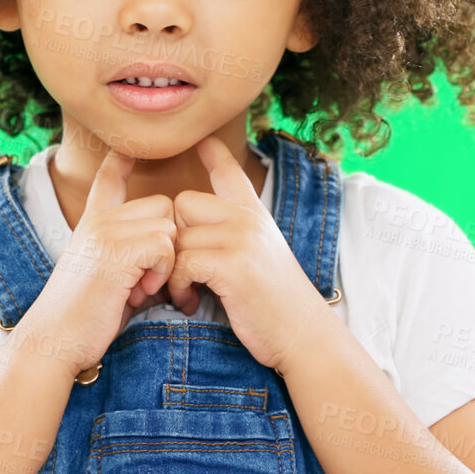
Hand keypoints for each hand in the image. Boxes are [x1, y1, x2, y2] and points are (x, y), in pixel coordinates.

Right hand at [20, 148, 179, 376]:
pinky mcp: (115, 251)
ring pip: (166, 225)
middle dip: (166, 242)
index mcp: (92, 224)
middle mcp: (98, 221)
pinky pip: (163, 246)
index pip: (109, 180)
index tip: (128, 147)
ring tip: (140, 287)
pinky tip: (139, 291)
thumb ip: (130, 255)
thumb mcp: (106, 275)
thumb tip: (165, 251)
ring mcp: (104, 232)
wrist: (54, 339)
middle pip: (162, 206)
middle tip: (145, 279)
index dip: (121, 161)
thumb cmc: (84, 318)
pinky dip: (162, 272)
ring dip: (165, 261)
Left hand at [166, 136, 333, 373]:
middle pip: (182, 203)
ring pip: (178, 235)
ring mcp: (243, 238)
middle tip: (180, 272)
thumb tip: (190, 229)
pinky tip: (190, 302)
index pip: (230, 173)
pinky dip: (178, 286)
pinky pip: (183, 262)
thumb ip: (233, 236)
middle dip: (174, 238)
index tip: (202, 139)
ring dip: (172, 270)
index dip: (214, 152)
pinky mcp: (234, 264)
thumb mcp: (260, 257)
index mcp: (254, 214)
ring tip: (186, 294)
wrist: (302, 334)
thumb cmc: (274, 305)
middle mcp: (249, 218)